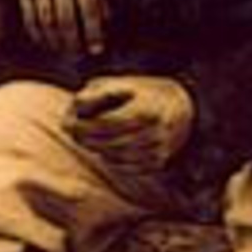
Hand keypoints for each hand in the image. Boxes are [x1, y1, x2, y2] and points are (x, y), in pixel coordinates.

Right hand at [16, 0, 108, 57]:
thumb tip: (104, 24)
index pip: (89, 8)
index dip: (94, 31)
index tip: (96, 49)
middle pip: (66, 18)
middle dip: (72, 40)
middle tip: (76, 54)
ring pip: (46, 20)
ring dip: (54, 40)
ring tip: (60, 50)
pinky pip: (29, 15)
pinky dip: (36, 32)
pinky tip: (43, 41)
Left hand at [67, 75, 194, 173]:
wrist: (183, 107)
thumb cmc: (144, 93)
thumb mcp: (121, 83)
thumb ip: (97, 93)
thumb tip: (74, 106)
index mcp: (146, 110)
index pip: (106, 123)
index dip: (84, 125)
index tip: (68, 124)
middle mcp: (155, 132)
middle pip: (110, 142)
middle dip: (87, 139)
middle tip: (73, 134)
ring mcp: (159, 149)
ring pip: (117, 157)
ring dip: (97, 150)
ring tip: (86, 141)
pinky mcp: (158, 162)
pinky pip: (128, 167)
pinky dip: (112, 160)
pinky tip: (104, 150)